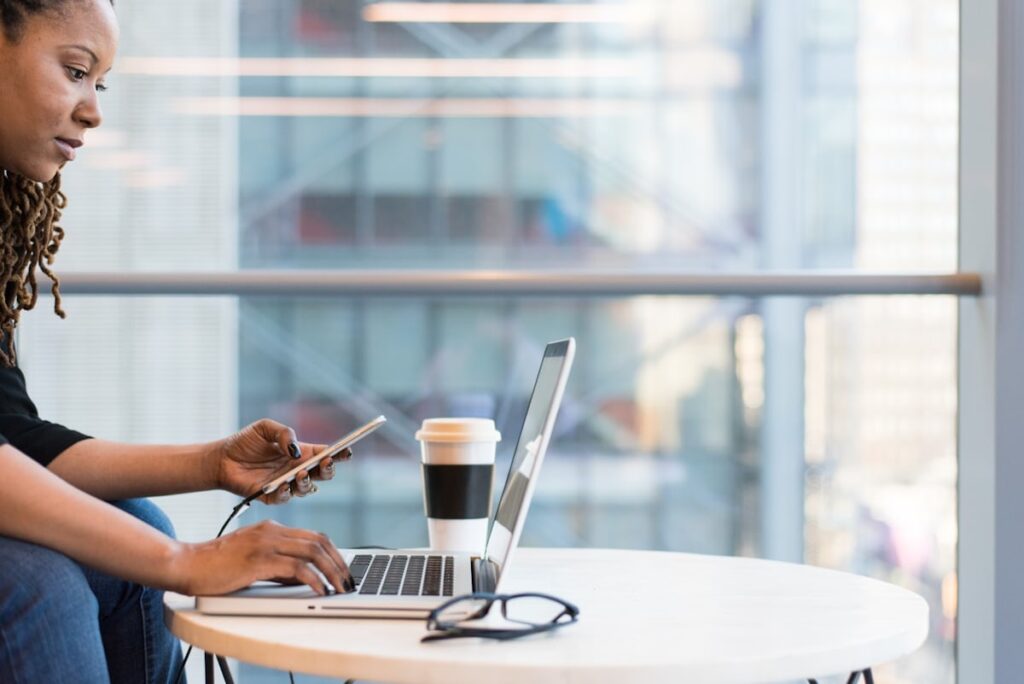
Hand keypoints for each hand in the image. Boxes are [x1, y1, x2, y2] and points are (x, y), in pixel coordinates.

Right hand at [169, 520, 353, 595]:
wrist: (186, 564)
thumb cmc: (215, 566)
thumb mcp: (253, 560)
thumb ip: (278, 565)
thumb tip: (303, 578)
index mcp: (272, 529)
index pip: (314, 536)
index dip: (334, 553)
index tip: (343, 570)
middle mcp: (272, 531)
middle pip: (319, 541)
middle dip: (339, 562)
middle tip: (348, 581)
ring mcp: (265, 544)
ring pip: (313, 552)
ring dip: (332, 571)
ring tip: (340, 588)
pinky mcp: (259, 560)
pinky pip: (296, 568)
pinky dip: (314, 579)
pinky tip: (320, 590)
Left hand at [211, 419, 350, 503]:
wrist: (221, 459)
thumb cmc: (245, 442)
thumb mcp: (265, 428)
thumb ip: (284, 434)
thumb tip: (295, 450)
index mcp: (301, 453)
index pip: (326, 454)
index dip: (339, 453)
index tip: (346, 450)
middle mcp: (297, 469)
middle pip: (323, 474)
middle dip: (329, 469)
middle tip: (326, 462)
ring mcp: (286, 484)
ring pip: (307, 489)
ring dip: (307, 482)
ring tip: (300, 473)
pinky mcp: (271, 496)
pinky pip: (284, 498)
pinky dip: (286, 492)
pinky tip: (283, 484)